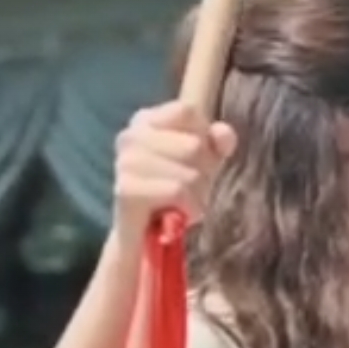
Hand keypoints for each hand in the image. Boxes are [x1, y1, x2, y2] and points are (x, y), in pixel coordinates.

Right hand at [112, 101, 234, 241]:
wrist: (147, 237)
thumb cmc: (176, 191)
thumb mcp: (205, 160)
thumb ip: (218, 141)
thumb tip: (223, 133)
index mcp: (146, 120)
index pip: (188, 111)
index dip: (205, 137)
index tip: (197, 159)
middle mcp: (130, 136)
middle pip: (194, 145)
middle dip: (204, 172)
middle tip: (190, 188)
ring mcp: (125, 162)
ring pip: (189, 173)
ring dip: (197, 195)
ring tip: (183, 202)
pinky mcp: (126, 190)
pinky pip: (178, 191)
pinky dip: (189, 207)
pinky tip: (178, 214)